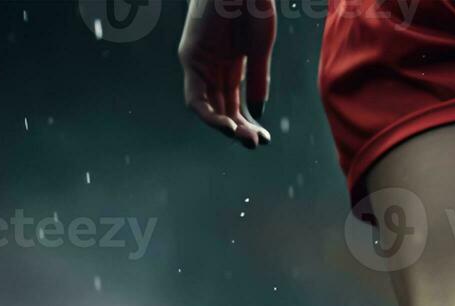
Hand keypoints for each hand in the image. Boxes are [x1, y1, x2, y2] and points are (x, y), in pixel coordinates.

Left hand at [178, 0, 275, 147]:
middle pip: (220, 107)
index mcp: (227, 63)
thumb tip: (256, 113)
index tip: (264, 137)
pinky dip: (209, 114)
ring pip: (205, 107)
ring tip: (244, 139)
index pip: (231, 102)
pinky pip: (195, 96)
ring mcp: (198, 60)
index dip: (246, 122)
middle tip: (255, 143)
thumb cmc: (255, 5)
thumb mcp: (259, 49)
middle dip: (237, 129)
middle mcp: (209, 65)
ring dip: (223, 126)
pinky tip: (229, 125)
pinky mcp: (190, 55)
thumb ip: (256, 80)